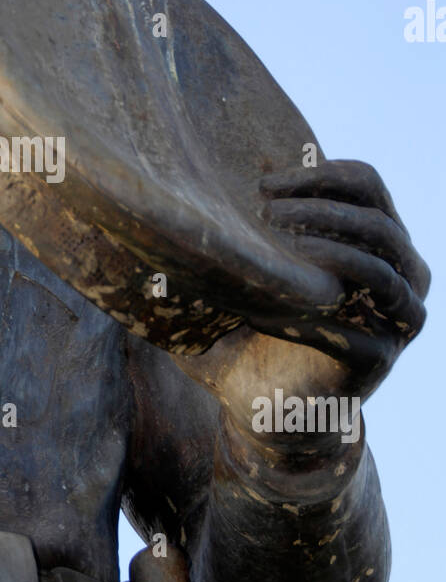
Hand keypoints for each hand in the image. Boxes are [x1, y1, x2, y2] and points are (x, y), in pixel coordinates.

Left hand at [175, 160, 429, 420]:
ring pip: (382, 261)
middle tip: (266, 211)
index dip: (320, 174)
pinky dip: (324, 298)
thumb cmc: (251, 328)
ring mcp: (397, 316)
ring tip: (278, 236)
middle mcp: (400, 272)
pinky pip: (366, 315)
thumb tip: (181, 180)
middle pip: (378, 216)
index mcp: (372, 240)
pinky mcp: (381, 355)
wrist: (264, 408)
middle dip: (321, 205)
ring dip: (331, 242)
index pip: (366, 184)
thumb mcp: (245, 268)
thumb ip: (235, 226)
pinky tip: (275, 298)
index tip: (264, 183)